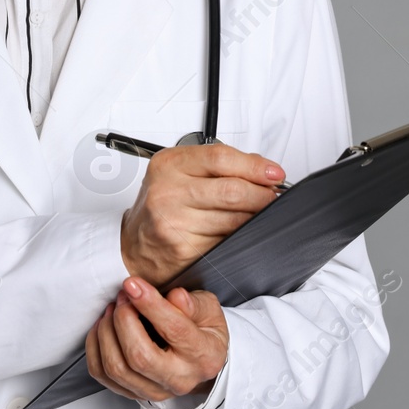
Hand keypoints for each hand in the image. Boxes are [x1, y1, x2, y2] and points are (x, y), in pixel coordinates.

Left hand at [86, 277, 228, 402]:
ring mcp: (155, 391)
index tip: (132, 284)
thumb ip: (193, 303)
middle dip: (123, 320)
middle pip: (139, 357)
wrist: (201, 361)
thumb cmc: (204, 331)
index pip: (174, 330)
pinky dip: (96, 347)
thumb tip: (175, 297)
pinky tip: (103, 328)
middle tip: (123, 297)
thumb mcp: (209, 310)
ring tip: (113, 309)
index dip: (149, 304)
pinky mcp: (134, 393)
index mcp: (204, 355)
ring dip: (107, 332)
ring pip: (117, 368)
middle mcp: (180, 379)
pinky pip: (102, 375)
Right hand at [119, 141, 284, 285]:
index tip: (274, 174)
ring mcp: (174, 223)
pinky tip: (236, 232)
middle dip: (262, 195)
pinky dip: (238, 237)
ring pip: (234, 219)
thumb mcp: (180, 172)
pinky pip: (226, 241)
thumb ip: (219, 165)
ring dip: (254, 218)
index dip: (255, 166)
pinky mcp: (184, 250)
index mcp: (169, 165)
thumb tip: (264, 169)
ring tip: (255, 214)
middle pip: (232, 190)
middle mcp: (168, 192)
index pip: (221, 158)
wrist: (134, 245)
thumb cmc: (161, 205)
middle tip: (271, 197)